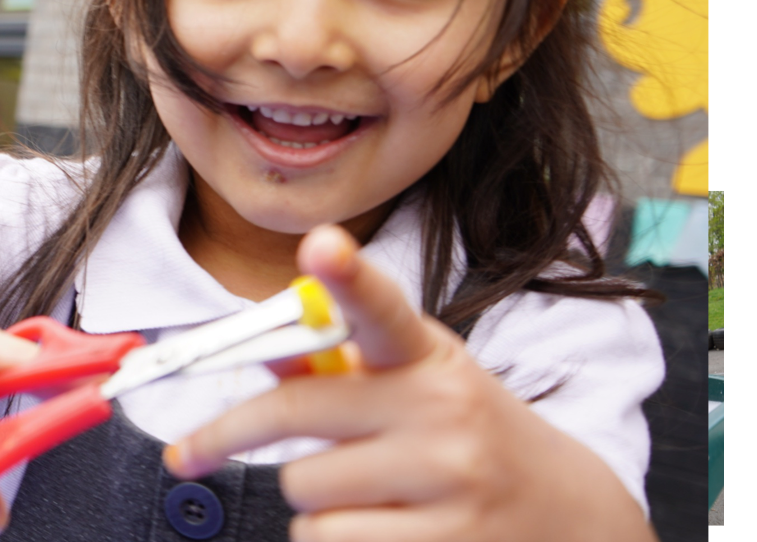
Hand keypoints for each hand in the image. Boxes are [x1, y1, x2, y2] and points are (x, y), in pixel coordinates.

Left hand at [163, 226, 653, 541]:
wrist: (569, 516)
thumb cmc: (467, 436)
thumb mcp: (415, 383)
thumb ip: (338, 367)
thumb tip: (263, 348)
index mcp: (428, 359)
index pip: (383, 309)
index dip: (349, 277)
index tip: (322, 244)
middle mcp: (443, 411)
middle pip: (290, 413)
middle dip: (227, 435)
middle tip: (188, 451)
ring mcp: (448, 481)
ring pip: (301, 488)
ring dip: (310, 498)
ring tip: (364, 492)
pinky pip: (324, 540)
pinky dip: (331, 538)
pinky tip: (383, 528)